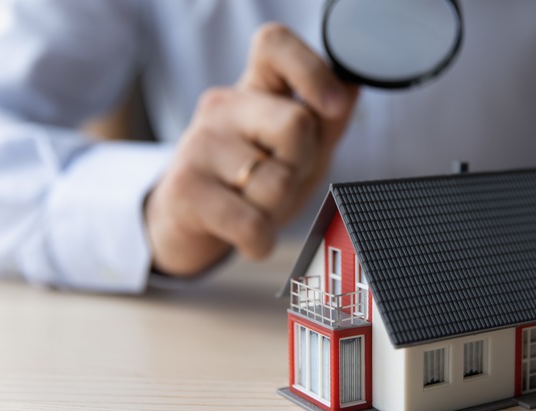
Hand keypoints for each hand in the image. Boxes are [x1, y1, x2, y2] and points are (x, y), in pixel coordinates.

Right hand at [144, 23, 359, 275]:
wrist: (185, 223)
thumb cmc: (250, 181)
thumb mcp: (296, 151)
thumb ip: (326, 123)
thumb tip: (351, 88)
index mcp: (254, 88)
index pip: (273, 44)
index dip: (311, 69)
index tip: (333, 106)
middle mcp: (223, 106)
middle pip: (295, 125)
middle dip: (303, 165)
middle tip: (283, 180)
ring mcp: (199, 144)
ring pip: (276, 182)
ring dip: (279, 210)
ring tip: (257, 208)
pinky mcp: (184, 189)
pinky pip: (250, 222)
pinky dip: (261, 241)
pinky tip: (250, 238)